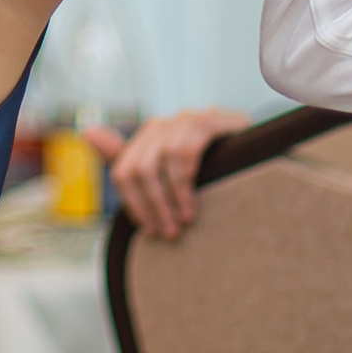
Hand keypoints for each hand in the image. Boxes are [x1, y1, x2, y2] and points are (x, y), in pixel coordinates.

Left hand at [86, 107, 249, 241]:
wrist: (263, 161)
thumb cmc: (214, 172)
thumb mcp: (169, 175)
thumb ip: (130, 158)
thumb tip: (88, 131)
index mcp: (148, 139)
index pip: (122, 171)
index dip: (132, 205)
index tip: (148, 230)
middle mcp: (163, 125)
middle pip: (137, 168)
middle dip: (150, 206)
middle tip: (167, 234)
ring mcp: (186, 119)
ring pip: (160, 161)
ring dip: (170, 198)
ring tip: (182, 222)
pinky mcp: (211, 120)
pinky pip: (186, 149)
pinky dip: (185, 181)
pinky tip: (192, 203)